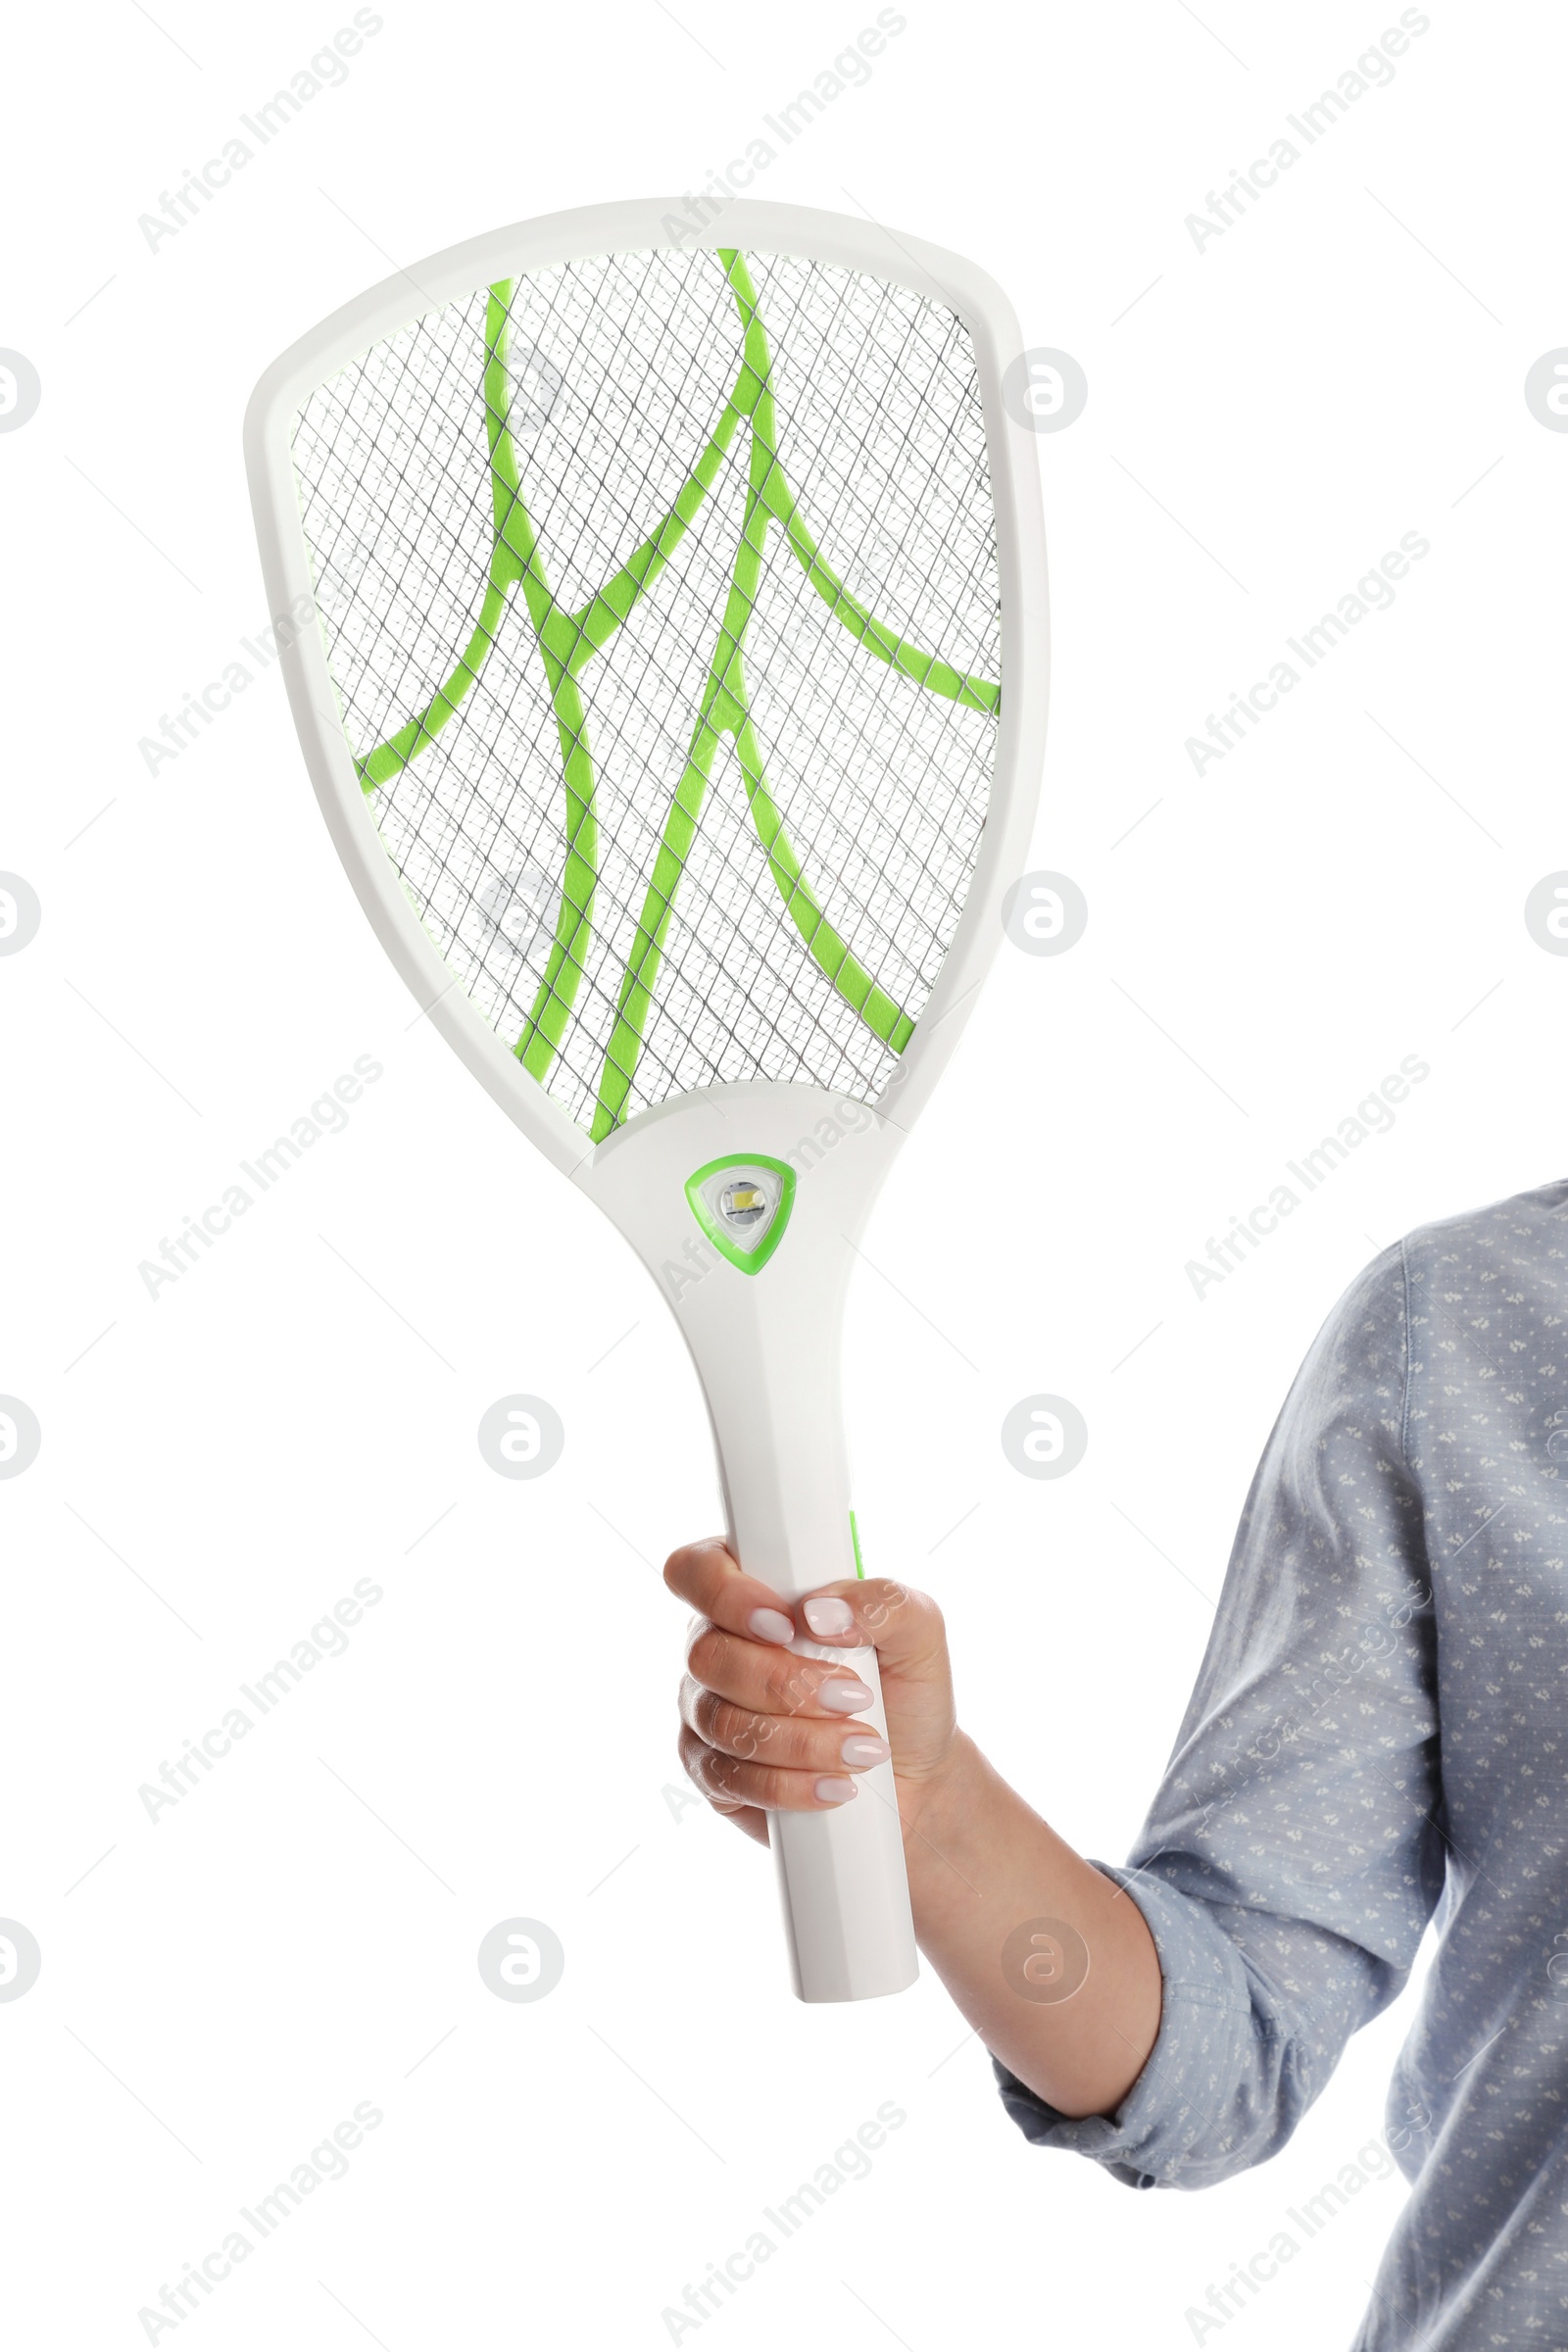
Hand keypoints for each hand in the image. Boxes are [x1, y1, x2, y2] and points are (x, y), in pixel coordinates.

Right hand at [665, 1535, 958, 1844]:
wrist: (915, 1775)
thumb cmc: (906, 1692)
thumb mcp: (920, 1632)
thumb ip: (881, 1602)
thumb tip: (818, 1612)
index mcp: (753, 1594)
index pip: (696, 1569)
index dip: (725, 1593)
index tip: (788, 1625)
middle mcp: (717, 1648)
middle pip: (707, 1654)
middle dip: (784, 1682)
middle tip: (854, 1696)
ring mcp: (707, 1713)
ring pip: (721, 1721)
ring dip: (799, 1739)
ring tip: (861, 1747)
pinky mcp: (713, 1775)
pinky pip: (726, 1779)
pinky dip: (788, 1785)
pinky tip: (835, 1785)